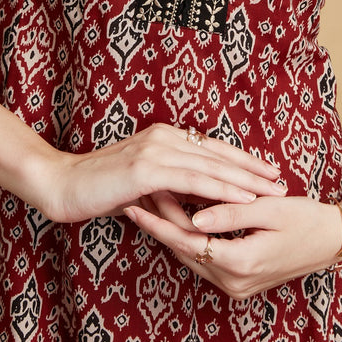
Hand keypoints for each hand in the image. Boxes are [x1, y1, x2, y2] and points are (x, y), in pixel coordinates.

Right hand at [40, 124, 285, 224]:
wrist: (61, 185)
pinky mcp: (147, 169)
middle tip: (281, 180)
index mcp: (162, 136)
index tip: (266, 171)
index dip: (241, 160)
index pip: (211, 148)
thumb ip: (166, 189)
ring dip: (246, 180)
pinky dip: (223, 190)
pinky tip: (244, 198)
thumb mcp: (140, 186)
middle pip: (218, 154)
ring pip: (212, 167)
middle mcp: (163, 137)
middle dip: (252, 169)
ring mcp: (156, 151)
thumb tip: (192, 204)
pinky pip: (194, 181)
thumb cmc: (97, 189)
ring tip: (272, 190)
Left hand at [123, 190, 341, 298]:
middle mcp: (234, 283)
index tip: (135, 200)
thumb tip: (193, 218)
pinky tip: (175, 219)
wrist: (333, 241)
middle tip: (136, 194)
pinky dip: (188, 240)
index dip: (159, 220)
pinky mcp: (238, 283)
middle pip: (184, 251)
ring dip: (171, 231)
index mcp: (241, 263)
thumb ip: (230, 214)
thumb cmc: (306, 218)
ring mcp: (236, 287)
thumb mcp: (270, 209)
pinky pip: (204, 261)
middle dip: (159, 222)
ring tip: (148, 203)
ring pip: (191, 257)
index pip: (187, 241)